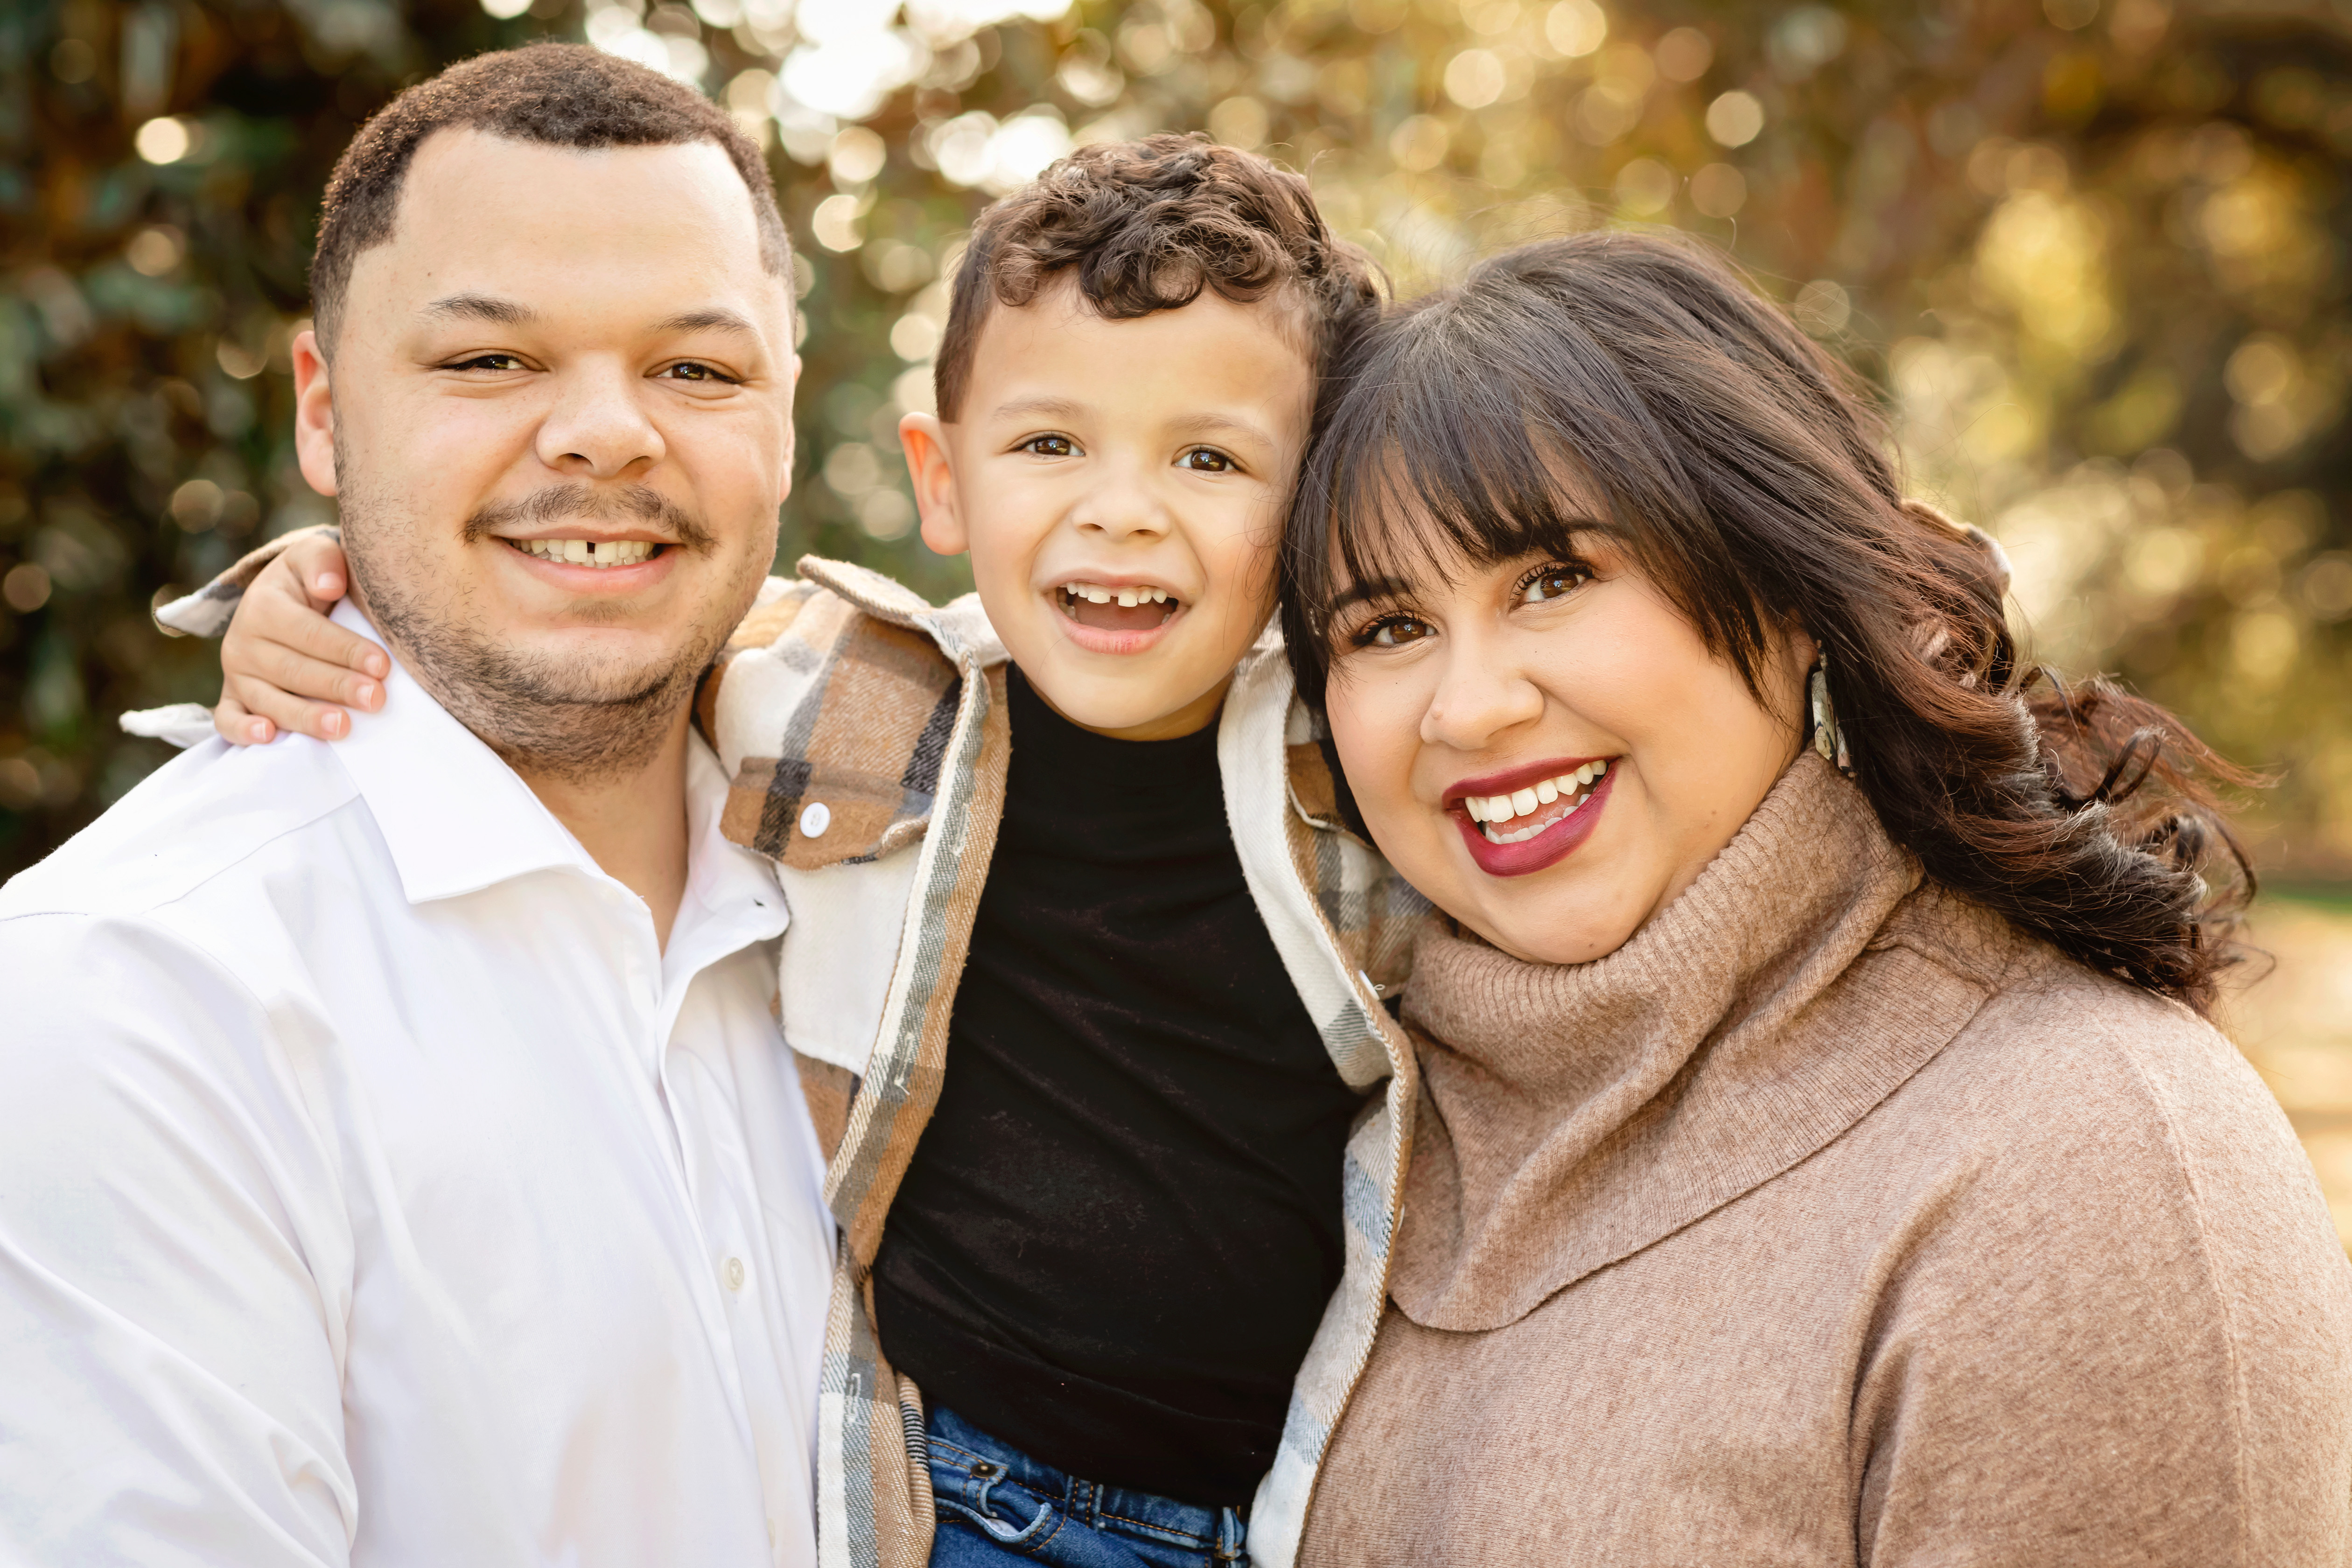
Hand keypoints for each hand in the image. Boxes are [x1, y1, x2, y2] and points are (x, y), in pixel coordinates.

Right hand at [214, 536, 389, 743]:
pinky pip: (228, 720)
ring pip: (269, 700)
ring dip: (305, 716)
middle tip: (375, 699)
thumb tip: (330, 584)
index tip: (382, 665)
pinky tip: (268, 737)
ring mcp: (236, 674)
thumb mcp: (314, 557)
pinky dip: (243, 731)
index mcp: (264, 606)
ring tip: (342, 727)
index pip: (309, 633)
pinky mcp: (233, 699)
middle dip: (337, 686)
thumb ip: (322, 561)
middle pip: (294, 670)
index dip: (346, 650)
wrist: (281, 600)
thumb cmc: (310, 580)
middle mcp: (243, 642)